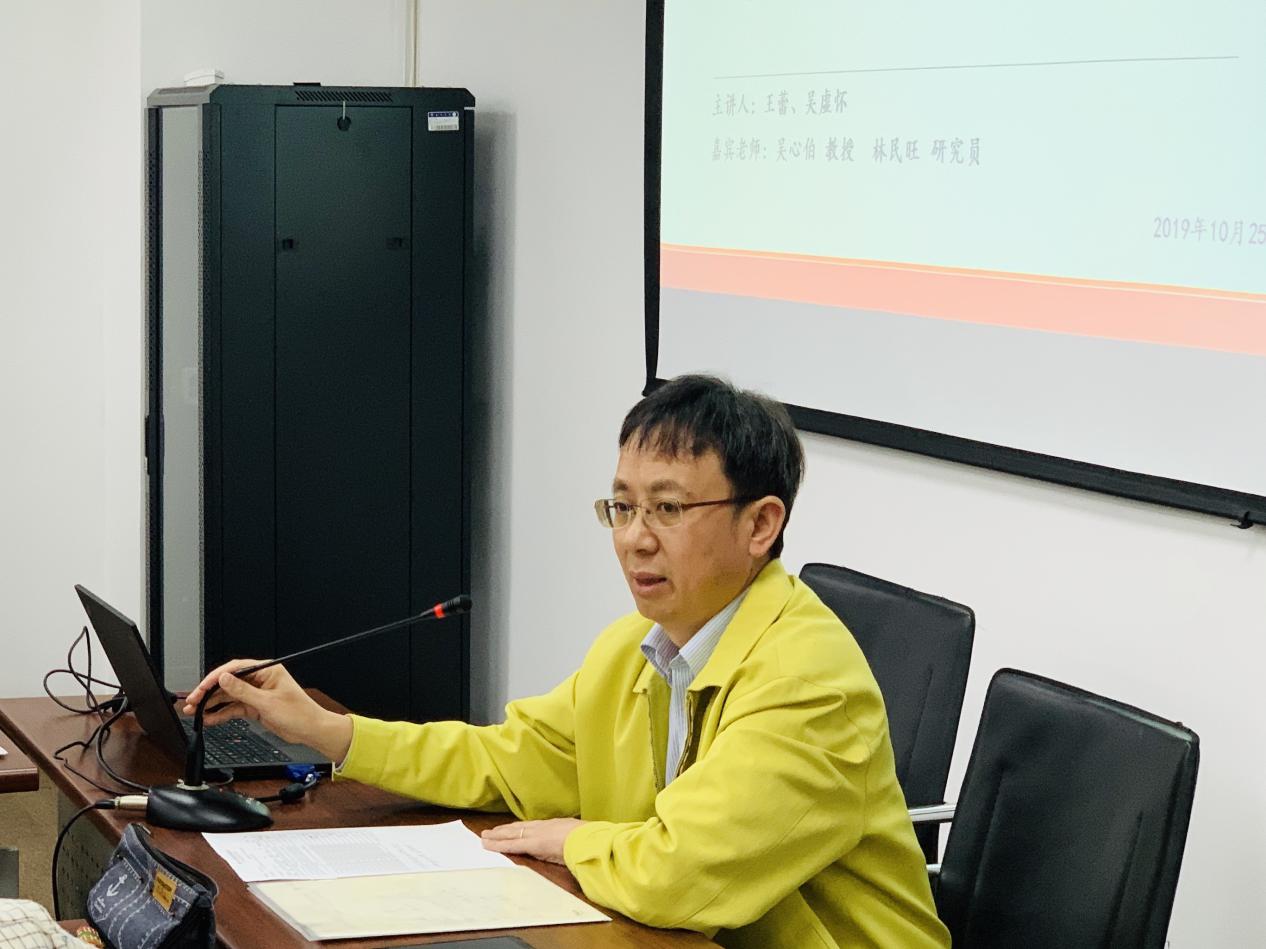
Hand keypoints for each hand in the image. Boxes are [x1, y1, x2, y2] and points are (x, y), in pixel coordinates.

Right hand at [180, 659, 352, 762]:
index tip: (201, 687)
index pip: (235, 669)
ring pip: (229, 696)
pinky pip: (234, 708)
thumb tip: (224, 679)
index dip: (215, 677)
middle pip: (229, 682)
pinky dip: (221, 714)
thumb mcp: (267, 702)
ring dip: (211, 704)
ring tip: (194, 711)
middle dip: (209, 692)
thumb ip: (243, 691)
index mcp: (267, 670)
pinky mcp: (255, 707)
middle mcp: (260, 680)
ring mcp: (257, 694)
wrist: (310, 730)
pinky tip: (209, 719)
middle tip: (192, 701)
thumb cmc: (299, 713)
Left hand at [481, 819, 586, 864]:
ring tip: (484, 837)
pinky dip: (498, 845)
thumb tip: (569, 845)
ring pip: (511, 834)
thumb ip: (569, 841)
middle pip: (518, 828)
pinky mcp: (531, 844)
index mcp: (554, 825)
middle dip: (503, 830)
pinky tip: (488, 845)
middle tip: (489, 831)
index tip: (511, 829)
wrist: (588, 839)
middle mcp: (542, 827)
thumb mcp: (577, 837)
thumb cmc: (588, 840)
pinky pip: (511, 844)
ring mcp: (536, 834)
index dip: (519, 828)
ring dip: (496, 836)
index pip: (531, 826)